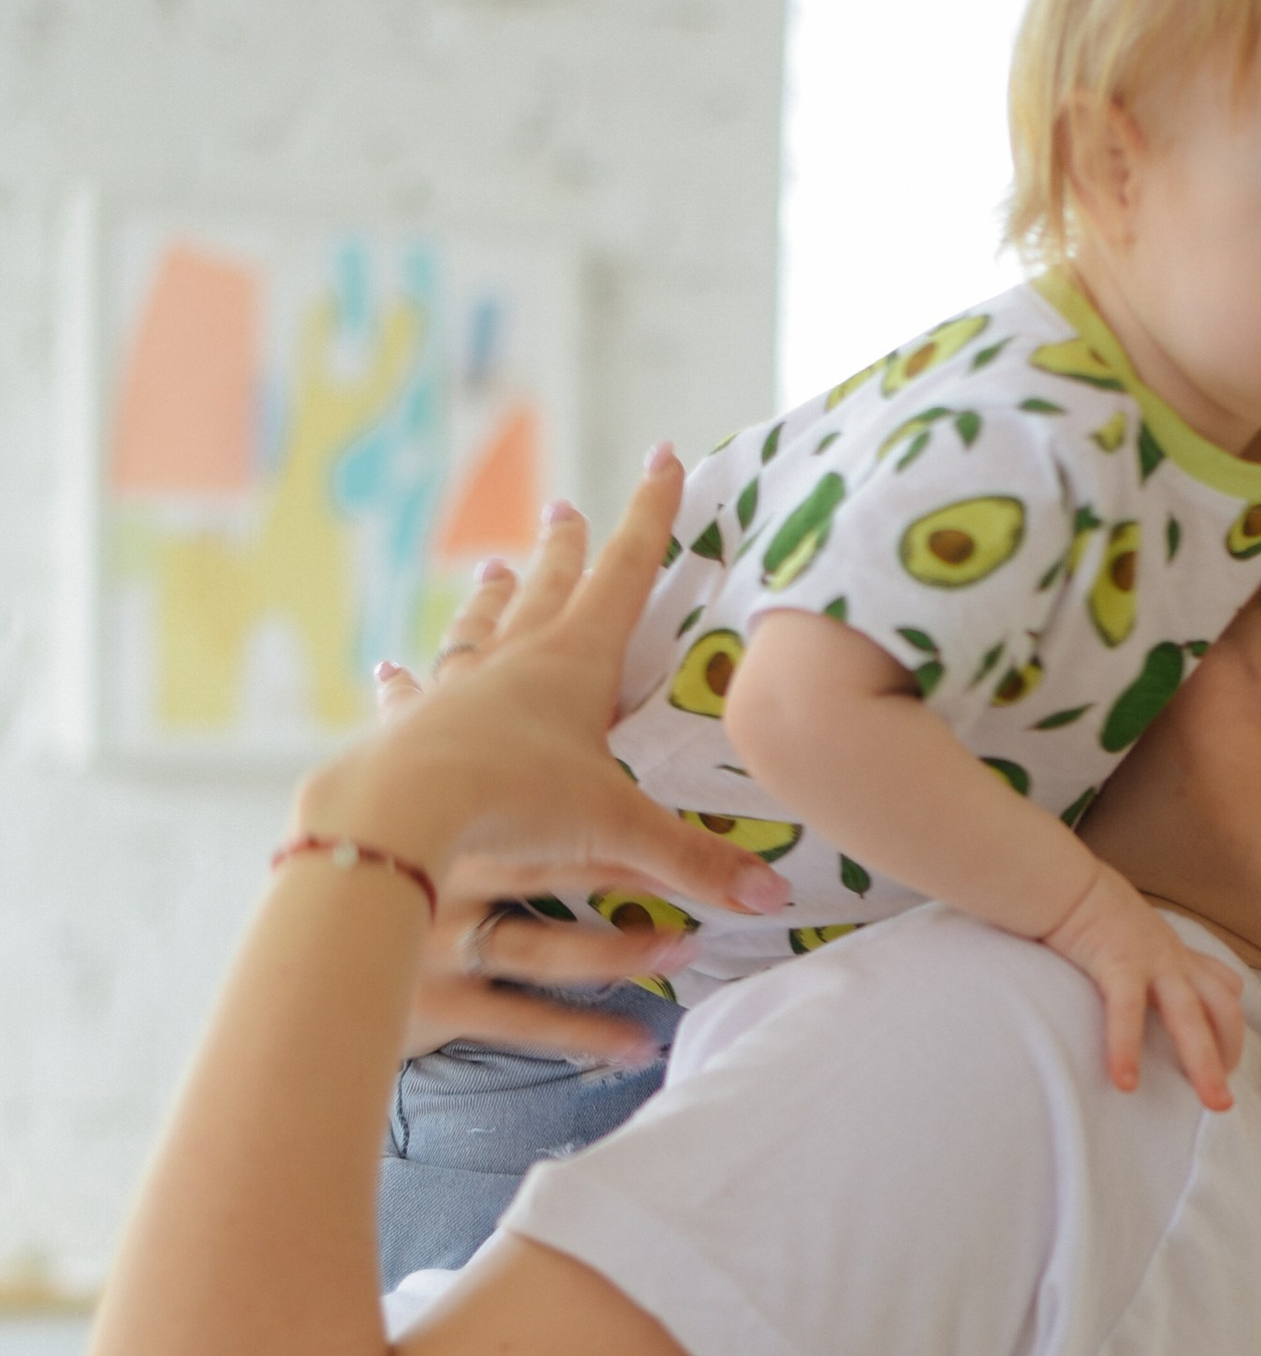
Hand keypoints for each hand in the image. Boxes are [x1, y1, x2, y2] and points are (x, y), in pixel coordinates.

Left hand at [302, 469, 790, 1047]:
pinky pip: (414, 691)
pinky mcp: (413, 723)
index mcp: (576, 661)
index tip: (665, 457)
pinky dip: (408, 678)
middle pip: (551, 585)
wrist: (405, 808)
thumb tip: (774, 898)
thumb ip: (694, 861)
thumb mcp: (617, 831)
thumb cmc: (517, 800)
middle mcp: (516, 659)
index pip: (627, 571)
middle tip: (567, 507)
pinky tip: (392, 668)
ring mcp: (458, 686)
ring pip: (482, 626)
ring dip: (493, 597)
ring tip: (494, 568)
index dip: (652, 514)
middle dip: (568, 545)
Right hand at [1041, 854, 1245, 1109]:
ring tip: (1211, 1102)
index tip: (1228, 1057)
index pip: (1224, 985)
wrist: (1061, 880)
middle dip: (1231, 1053)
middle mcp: (1173, 958)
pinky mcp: (1117, 962)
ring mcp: (1151, 960)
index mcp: (1175, 953)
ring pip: (1192, 1017)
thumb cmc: (1085, 909)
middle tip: (1226, 1100)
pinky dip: (1127, 1048)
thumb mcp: (1130, 933)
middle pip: (1221, 1009)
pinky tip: (1126, 1082)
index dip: (1231, 1024)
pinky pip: (1128, 1012)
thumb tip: (1133, 985)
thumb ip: (1142, 960)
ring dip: (1205, 1062)